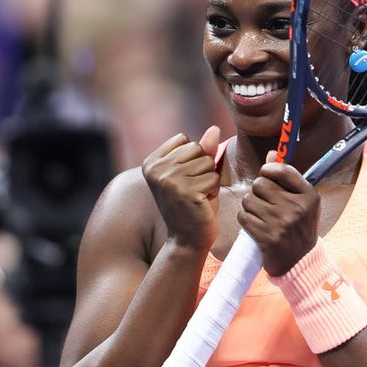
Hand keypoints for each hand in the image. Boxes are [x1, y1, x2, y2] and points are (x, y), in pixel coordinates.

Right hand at [143, 126, 221, 250]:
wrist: (187, 239)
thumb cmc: (192, 204)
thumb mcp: (194, 172)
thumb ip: (202, 150)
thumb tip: (215, 128)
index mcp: (151, 162)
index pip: (184, 139)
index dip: (192, 158)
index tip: (184, 179)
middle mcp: (156, 169)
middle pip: (197, 148)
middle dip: (203, 168)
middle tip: (193, 189)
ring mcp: (168, 180)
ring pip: (207, 162)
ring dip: (209, 179)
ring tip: (197, 196)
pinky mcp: (185, 192)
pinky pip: (213, 178)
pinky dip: (213, 191)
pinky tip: (201, 203)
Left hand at [238, 152, 319, 275]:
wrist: (300, 262)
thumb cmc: (300, 227)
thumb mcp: (302, 201)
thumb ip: (287, 177)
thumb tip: (271, 153)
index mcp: (308, 195)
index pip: (283, 170)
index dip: (268, 169)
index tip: (266, 174)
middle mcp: (296, 207)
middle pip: (260, 183)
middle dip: (258, 191)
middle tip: (264, 202)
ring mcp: (281, 223)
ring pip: (249, 200)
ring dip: (250, 206)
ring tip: (260, 215)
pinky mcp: (267, 237)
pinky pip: (244, 216)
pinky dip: (246, 219)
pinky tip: (255, 225)